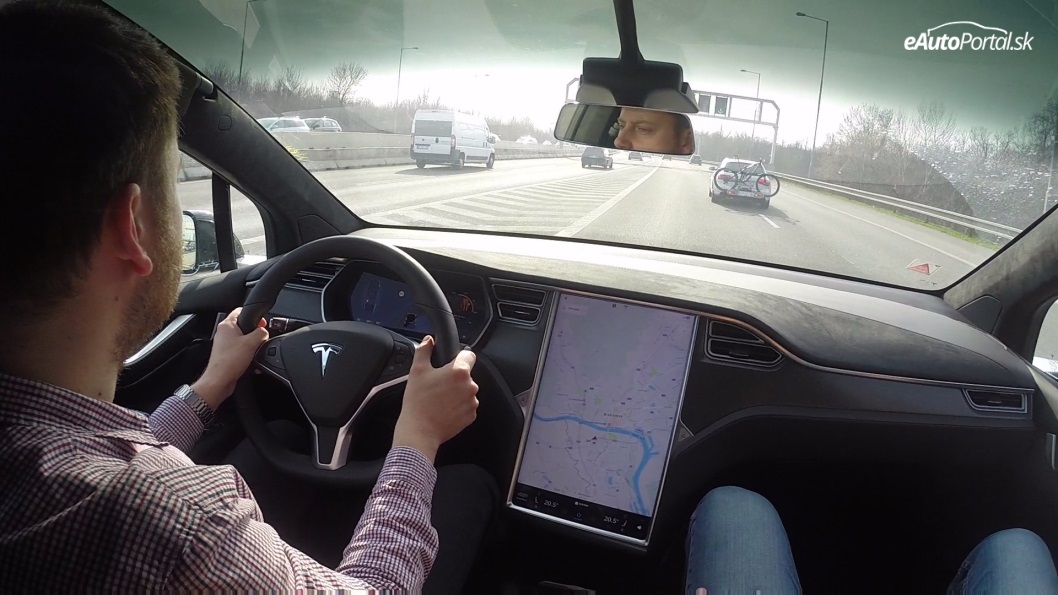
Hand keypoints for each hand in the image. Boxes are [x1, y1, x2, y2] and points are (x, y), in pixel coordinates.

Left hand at [192, 307, 268, 408]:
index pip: (240, 310)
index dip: (253, 315)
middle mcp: (223, 333)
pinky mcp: (227, 355)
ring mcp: (224, 344)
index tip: (261, 322)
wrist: (220, 380)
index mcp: (227, 325)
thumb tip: (264, 332)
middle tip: (260, 339)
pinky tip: (251, 360)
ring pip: (243, 339)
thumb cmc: (229, 362)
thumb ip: (261, 333)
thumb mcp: (252, 343)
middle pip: (244, 326)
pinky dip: (247, 354)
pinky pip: (240, 350)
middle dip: (255, 333)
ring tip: (254, 352)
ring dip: (252, 345)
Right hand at [392, 336, 478, 461]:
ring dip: (456, 392)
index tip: (450, 362)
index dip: (459, 356)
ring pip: (466, 390)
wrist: (419, 431)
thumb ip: (424, 350)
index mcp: (459, 371)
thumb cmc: (417, 402)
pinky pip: (466, 405)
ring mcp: (472, 402)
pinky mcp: (471, 416)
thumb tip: (428, 340)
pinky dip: (458, 406)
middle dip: (454, 378)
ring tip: (439, 399)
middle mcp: (470, 386)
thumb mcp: (417, 371)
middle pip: (466, 374)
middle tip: (437, 384)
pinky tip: (443, 409)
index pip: (469, 355)